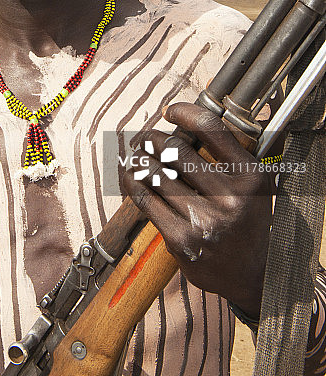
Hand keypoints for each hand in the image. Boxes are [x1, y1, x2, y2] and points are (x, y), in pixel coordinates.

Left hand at [122, 102, 272, 316]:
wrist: (250, 275)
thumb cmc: (245, 219)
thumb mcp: (253, 184)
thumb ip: (230, 151)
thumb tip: (189, 113)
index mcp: (250, 176)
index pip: (211, 129)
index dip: (184, 112)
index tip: (169, 111)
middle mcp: (230, 198)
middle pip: (175, 149)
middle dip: (152, 138)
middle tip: (144, 138)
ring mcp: (204, 220)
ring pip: (154, 173)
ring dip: (139, 159)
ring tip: (136, 156)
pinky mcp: (181, 239)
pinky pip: (145, 200)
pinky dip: (133, 182)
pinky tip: (132, 177)